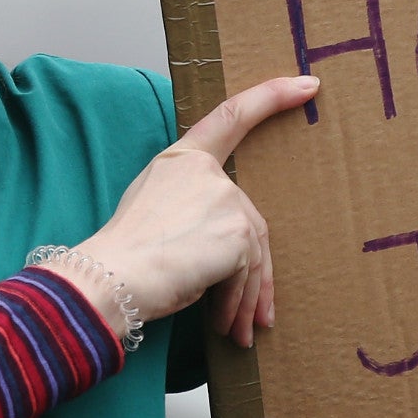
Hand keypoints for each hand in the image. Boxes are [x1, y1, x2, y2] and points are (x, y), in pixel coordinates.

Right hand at [73, 75, 316, 347]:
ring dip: (244, 299)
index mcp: (181, 160)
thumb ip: (195, 212)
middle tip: (250, 319)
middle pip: (249, 222)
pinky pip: (250, 275)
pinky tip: (224, 328)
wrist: (110, 280)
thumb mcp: (155, 215)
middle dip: (251, 276)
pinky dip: (239, 305)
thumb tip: (236, 254)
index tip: (307, 84)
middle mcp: (206, 173)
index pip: (231, 116)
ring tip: (234, 333)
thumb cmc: (122, 258)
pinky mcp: (237, 232)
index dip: (272, 97)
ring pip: (253, 254)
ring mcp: (225, 199)